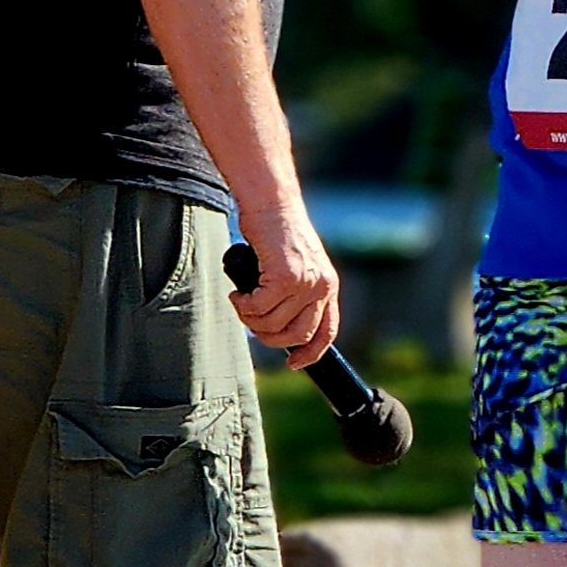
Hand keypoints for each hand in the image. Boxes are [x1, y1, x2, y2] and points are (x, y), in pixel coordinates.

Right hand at [228, 203, 338, 368]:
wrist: (271, 203)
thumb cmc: (276, 231)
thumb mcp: (295, 264)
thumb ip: (295, 292)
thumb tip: (276, 325)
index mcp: (328, 285)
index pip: (327, 331)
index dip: (311, 353)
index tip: (293, 363)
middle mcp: (322, 286)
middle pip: (297, 335)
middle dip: (269, 337)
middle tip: (250, 319)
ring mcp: (305, 282)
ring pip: (273, 324)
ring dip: (250, 317)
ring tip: (241, 299)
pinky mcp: (285, 277)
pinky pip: (259, 308)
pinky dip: (243, 305)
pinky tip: (238, 292)